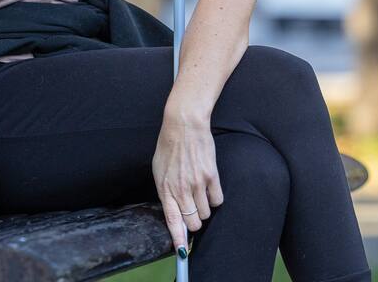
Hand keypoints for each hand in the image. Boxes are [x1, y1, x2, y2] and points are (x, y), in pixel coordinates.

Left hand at [152, 112, 223, 256]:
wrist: (184, 125)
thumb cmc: (169, 146)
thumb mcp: (159, 170)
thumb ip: (166, 192)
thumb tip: (173, 212)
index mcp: (165, 188)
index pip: (173, 221)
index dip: (179, 239)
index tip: (182, 252)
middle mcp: (181, 189)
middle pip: (194, 222)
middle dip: (194, 221)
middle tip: (193, 211)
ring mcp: (197, 183)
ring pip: (207, 213)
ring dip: (204, 208)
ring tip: (199, 193)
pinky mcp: (212, 176)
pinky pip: (218, 200)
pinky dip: (215, 199)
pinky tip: (209, 188)